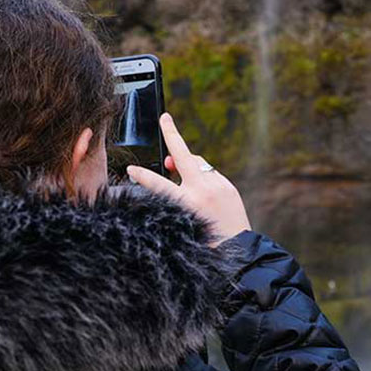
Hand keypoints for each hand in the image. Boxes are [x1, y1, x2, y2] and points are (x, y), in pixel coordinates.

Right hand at [126, 113, 250, 245]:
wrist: (239, 251)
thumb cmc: (206, 242)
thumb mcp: (184, 222)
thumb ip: (176, 197)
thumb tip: (173, 169)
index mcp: (187, 204)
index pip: (157, 184)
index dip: (142, 175)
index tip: (131, 169)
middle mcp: (203, 191)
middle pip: (182, 155)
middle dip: (172, 134)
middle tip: (165, 118)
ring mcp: (218, 186)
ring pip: (197, 163)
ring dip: (186, 164)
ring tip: (177, 172)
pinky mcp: (228, 187)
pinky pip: (210, 174)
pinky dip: (201, 176)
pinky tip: (199, 188)